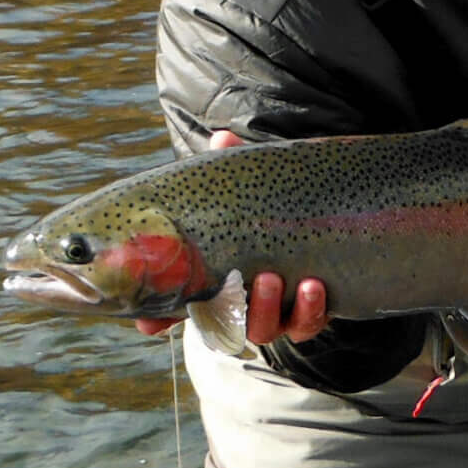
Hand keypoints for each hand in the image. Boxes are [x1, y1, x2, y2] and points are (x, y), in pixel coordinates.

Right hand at [133, 130, 331, 342]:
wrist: (320, 220)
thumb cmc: (267, 206)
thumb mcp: (247, 187)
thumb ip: (231, 168)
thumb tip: (223, 138)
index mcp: (215, 278)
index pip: (179, 305)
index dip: (159, 318)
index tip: (148, 322)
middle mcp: (240, 302)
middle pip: (225, 323)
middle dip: (232, 307)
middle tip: (247, 279)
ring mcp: (274, 313)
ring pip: (264, 328)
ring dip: (268, 308)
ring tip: (275, 278)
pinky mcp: (308, 314)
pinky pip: (308, 324)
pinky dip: (310, 310)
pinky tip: (314, 287)